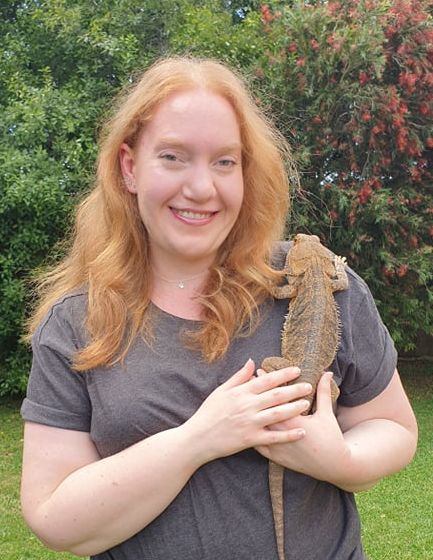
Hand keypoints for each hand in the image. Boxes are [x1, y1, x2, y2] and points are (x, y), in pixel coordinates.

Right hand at [183, 360, 312, 464]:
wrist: (198, 437)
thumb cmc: (209, 412)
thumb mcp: (221, 391)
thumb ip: (239, 377)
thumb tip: (252, 361)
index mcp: (241, 392)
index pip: (266, 380)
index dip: (283, 374)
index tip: (297, 370)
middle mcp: (247, 406)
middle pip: (276, 395)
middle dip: (294, 389)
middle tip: (308, 386)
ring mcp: (250, 423)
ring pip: (277, 414)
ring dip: (294, 408)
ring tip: (307, 404)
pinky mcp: (250, 439)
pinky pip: (273, 437)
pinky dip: (288, 435)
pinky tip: (301, 432)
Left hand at [255, 372, 351, 484]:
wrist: (332, 466)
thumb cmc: (330, 438)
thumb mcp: (327, 413)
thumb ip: (323, 391)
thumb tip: (327, 372)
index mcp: (293, 421)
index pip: (276, 398)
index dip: (267, 384)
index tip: (260, 371)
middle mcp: (282, 434)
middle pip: (264, 410)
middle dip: (255, 395)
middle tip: (248, 380)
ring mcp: (276, 447)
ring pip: (258, 427)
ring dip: (251, 413)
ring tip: (244, 400)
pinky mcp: (275, 457)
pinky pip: (257, 445)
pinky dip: (251, 434)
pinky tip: (245, 424)